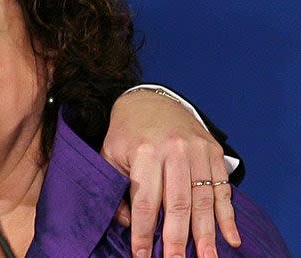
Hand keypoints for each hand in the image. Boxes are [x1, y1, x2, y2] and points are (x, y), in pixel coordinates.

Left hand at [101, 90, 240, 257]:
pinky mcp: (213, 151)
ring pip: (203, 199)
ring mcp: (197, 151)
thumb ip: (115, 189)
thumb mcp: (110, 155)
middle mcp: (174, 151)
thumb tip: (127, 223)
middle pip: (178, 204)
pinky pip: (223, 188)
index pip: (146, 201)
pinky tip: (231, 238)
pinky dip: (228, 216)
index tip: (143, 256)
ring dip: (207, 234)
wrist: (150, 100)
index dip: (145, 232)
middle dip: (178, 240)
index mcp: (145, 152)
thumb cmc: (126, 133)